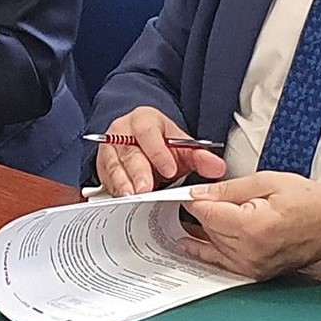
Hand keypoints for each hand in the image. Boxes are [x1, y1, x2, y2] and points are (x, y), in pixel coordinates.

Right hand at [95, 107, 227, 195]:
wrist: (141, 141)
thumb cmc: (161, 144)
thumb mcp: (182, 147)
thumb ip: (200, 157)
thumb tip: (217, 168)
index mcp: (143, 120)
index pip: (148, 133)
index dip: (158, 152)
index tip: (170, 170)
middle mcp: (122, 132)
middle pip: (128, 152)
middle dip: (137, 172)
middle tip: (146, 189)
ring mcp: (109, 149)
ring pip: (113, 165)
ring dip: (122, 183)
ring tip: (131, 197)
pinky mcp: (102, 166)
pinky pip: (105, 178)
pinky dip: (115, 190)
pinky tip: (123, 200)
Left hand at [177, 172, 320, 279]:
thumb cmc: (310, 202)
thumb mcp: (267, 181)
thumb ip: (229, 189)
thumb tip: (200, 193)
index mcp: (253, 227)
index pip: (207, 214)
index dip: (194, 200)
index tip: (185, 192)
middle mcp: (251, 251)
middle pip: (208, 230)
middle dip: (200, 213)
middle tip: (192, 199)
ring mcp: (254, 265)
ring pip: (213, 246)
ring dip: (203, 232)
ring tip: (186, 219)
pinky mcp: (257, 272)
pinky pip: (224, 262)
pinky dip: (209, 251)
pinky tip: (194, 244)